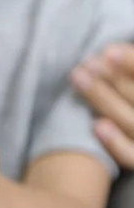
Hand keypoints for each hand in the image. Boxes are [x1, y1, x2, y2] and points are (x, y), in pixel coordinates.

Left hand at [71, 43, 133, 168]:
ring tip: (78, 77)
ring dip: (104, 100)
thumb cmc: (132, 98)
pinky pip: (132, 157)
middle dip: (113, 78)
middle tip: (86, 63)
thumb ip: (132, 70)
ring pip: (133, 122)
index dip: (132, 63)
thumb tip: (113, 52)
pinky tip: (96, 125)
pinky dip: (116, 143)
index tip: (108, 51)